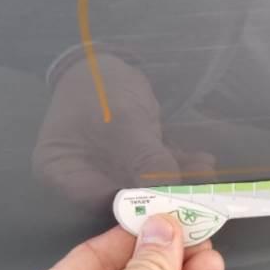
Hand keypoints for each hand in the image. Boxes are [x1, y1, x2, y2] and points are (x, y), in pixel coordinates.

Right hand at [33, 54, 214, 210]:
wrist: (103, 60)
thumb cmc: (101, 89)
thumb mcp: (123, 122)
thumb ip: (145, 158)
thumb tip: (172, 191)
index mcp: (63, 172)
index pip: (98, 202)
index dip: (133, 208)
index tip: (167, 205)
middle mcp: (85, 177)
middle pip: (125, 197)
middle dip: (163, 195)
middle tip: (196, 193)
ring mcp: (110, 168)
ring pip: (147, 182)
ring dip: (178, 179)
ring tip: (206, 174)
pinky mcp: (132, 157)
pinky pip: (157, 168)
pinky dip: (178, 165)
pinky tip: (202, 161)